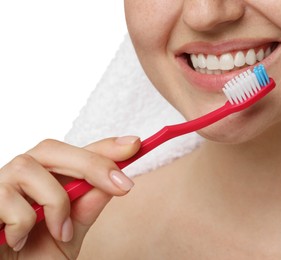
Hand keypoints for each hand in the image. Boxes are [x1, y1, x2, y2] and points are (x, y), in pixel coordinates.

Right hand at [0, 136, 139, 258]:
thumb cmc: (32, 258)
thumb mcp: (69, 234)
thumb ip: (87, 206)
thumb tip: (116, 179)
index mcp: (44, 180)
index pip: (76, 153)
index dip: (105, 147)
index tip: (135, 145)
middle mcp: (20, 176)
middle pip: (52, 149)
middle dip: (92, 165)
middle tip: (123, 186)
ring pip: (29, 168)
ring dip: (55, 202)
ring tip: (61, 232)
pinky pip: (6, 198)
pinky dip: (24, 222)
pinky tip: (20, 241)